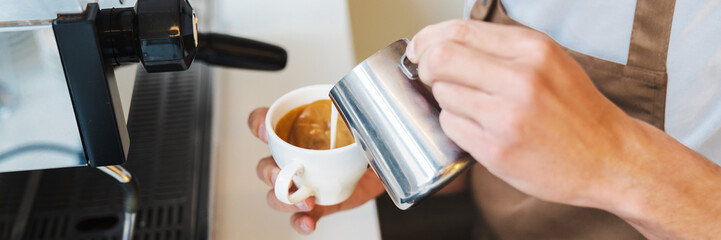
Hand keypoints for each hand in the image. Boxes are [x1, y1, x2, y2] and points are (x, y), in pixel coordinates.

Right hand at [248, 107, 384, 234]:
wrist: (384, 167)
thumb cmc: (363, 141)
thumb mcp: (357, 122)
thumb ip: (351, 114)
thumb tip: (355, 107)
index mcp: (296, 133)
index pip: (264, 123)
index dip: (258, 125)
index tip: (265, 131)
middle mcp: (292, 159)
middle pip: (265, 166)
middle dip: (270, 173)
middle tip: (287, 174)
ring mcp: (301, 183)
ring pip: (276, 194)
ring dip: (284, 200)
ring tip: (304, 201)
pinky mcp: (316, 204)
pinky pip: (299, 217)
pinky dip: (300, 222)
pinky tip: (308, 222)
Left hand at [406, 19, 641, 207]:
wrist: (609, 158)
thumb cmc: (576, 110)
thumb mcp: (548, 62)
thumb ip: (499, 49)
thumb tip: (441, 42)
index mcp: (532, 49)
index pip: (457, 30)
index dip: (429, 40)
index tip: (421, 50)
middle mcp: (520, 78)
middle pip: (440, 59)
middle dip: (427, 67)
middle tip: (432, 77)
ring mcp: (507, 116)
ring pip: (442, 95)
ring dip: (447, 101)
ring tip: (474, 108)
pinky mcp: (496, 150)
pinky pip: (451, 127)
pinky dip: (456, 126)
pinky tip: (480, 129)